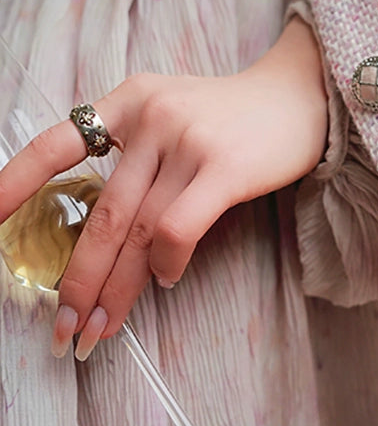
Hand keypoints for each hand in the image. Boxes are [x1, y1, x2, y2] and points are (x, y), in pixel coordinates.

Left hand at [0, 19, 327, 359]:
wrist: (301, 96)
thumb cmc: (233, 116)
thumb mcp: (172, 111)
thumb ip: (136, 156)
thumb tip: (104, 239)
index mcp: (128, 101)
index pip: (56, 144)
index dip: (14, 184)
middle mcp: (151, 116)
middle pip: (102, 214)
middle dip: (77, 278)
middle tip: (60, 327)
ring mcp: (188, 140)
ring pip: (137, 231)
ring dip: (117, 289)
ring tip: (99, 329)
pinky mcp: (225, 167)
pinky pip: (179, 227)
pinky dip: (167, 263)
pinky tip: (165, 282)